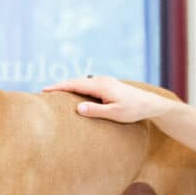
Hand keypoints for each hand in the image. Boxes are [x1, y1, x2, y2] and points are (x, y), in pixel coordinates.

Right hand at [43, 76, 168, 122]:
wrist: (151, 104)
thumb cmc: (134, 110)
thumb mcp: (115, 114)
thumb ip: (96, 111)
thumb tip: (78, 107)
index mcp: (101, 86)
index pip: (74, 84)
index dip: (58, 87)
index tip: (44, 90)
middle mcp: (101, 80)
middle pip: (76, 81)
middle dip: (60, 86)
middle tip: (44, 91)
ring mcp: (105, 81)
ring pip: (82, 82)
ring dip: (68, 86)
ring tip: (55, 92)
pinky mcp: (108, 85)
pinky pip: (88, 84)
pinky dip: (77, 87)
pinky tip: (74, 93)